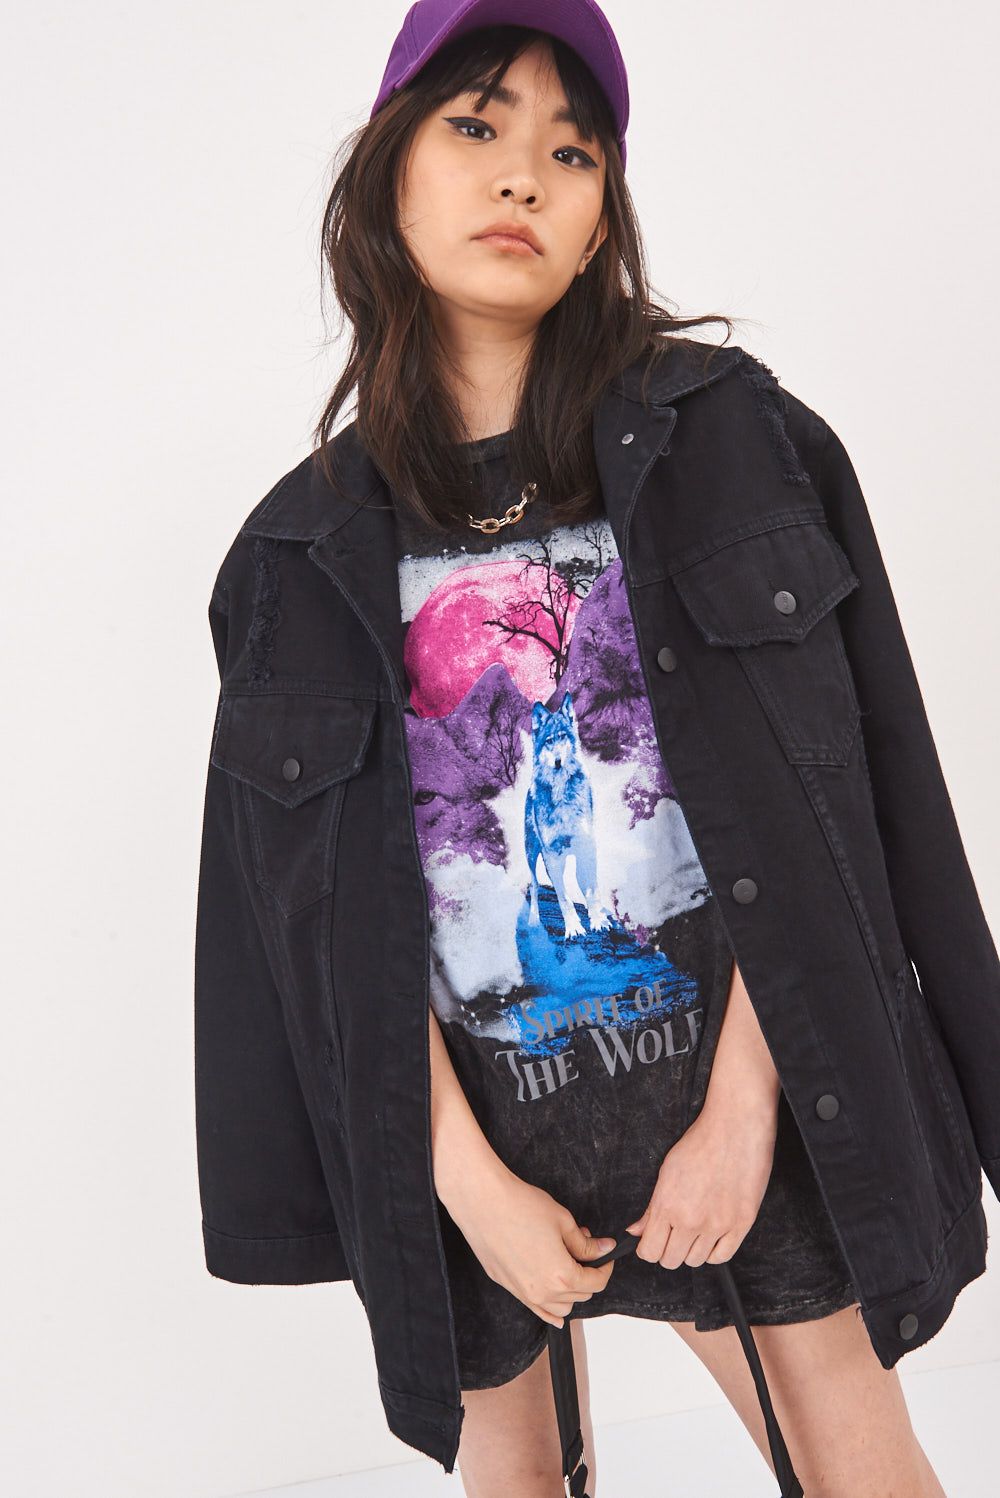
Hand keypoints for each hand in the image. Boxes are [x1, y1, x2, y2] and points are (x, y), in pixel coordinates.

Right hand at [447, 1165, 617, 1327]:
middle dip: (588, 1275)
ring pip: (559, 1308)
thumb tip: (604, 1249)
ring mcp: (523, 1292)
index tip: (605, 1254)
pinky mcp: (507, 1286)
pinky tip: (554, 1307)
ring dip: (570, 1293)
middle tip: (585, 1250)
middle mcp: (543, 1291)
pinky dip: (549, 1309)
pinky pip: (536, 1309)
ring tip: (567, 1266)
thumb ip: (585, 1243)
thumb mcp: (563, 1221)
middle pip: (580, 1296)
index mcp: (561, 1275)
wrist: (484, 1202)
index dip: (605, 1267)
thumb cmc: (521, 1206)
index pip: (596, 1283)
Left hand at [625, 1099, 777, 1268]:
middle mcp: (691, 1220)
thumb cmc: (700, 1142)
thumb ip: (651, 1207)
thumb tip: (635, 1231)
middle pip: (670, 1261)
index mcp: (667, 1205)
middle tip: (673, 1235)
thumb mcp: (666, 1170)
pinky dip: (713, 1251)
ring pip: (695, 1261)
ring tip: (695, 1229)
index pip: (649, 1251)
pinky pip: (721, 1257)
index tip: (652, 1241)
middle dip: (667, 1251)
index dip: (647, 1248)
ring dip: (691, 1249)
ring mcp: (717, 1225)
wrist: (735, 1127)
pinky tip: (711, 1235)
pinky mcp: (741, 1224)